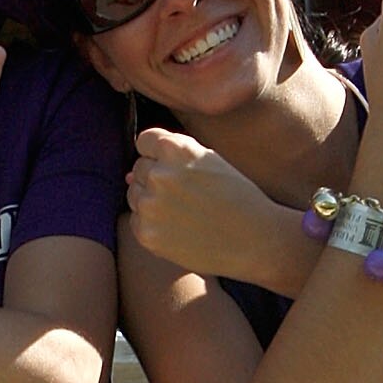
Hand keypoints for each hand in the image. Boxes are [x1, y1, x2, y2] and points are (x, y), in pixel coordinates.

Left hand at [127, 128, 296, 283]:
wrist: (255, 240)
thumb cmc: (236, 197)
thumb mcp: (209, 160)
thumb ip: (171, 157)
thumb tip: (127, 176)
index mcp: (176, 149)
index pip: (145, 141)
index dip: (160, 154)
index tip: (180, 170)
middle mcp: (159, 174)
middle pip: (139, 169)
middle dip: (157, 179)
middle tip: (188, 196)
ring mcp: (151, 205)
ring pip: (135, 195)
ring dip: (153, 202)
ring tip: (185, 213)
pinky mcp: (147, 234)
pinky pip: (137, 222)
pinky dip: (153, 226)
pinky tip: (179, 229)